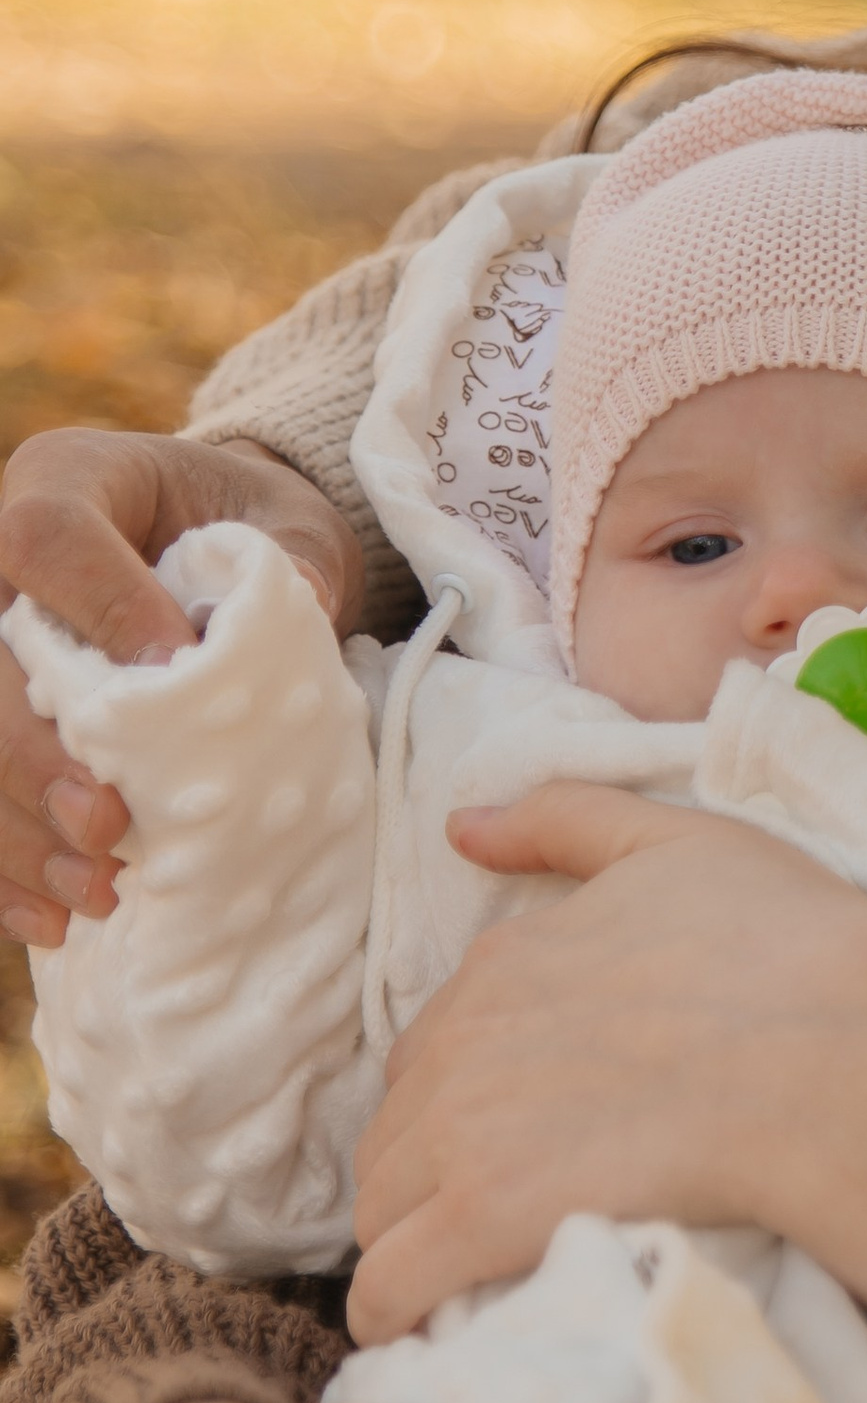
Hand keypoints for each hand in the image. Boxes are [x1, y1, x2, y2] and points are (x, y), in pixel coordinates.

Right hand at [0, 433, 365, 940]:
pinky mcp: (2, 720)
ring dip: (20, 829)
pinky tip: (49, 919)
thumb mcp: (290, 522)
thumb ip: (293, 558)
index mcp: (65, 483)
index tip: (175, 670)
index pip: (47, 538)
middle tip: (107, 823)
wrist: (223, 547)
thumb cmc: (255, 526)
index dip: (102, 606)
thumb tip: (301, 614)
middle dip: (36, 757)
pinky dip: (11, 863)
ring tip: (92, 892)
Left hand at [347, 786, 866, 1342]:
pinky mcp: (485, 1217)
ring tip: (491, 1268)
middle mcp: (466, 1037)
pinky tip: (444, 1322)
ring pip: (384, 1207)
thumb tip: (460, 823)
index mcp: (506, 958)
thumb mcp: (684, 842)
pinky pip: (390, 1287)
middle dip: (438, 1169)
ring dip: (420, 1240)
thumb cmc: (789, 943)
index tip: (530, 1125)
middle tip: (521, 1202)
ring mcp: (468, 1128)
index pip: (437, 1047)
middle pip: (399, 1129)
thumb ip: (567, 818)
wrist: (846, 1049)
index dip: (476, 1092)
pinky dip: (402, 1307)